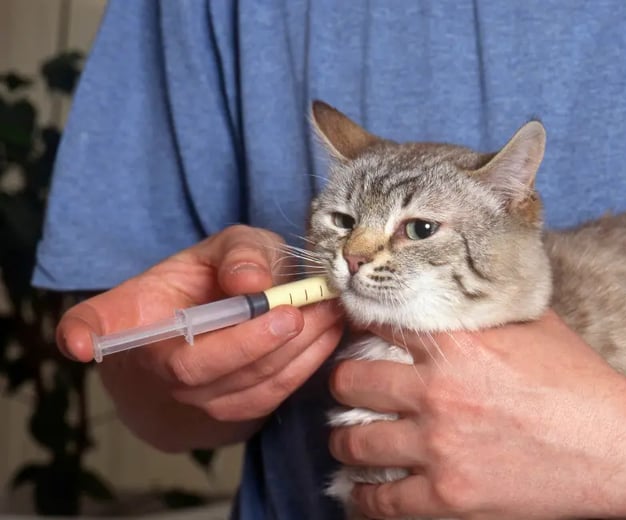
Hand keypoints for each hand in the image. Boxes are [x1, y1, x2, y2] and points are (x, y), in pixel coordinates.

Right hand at [57, 225, 343, 450]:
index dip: (83, 332)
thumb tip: (251, 282)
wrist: (222, 338)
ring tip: (328, 312)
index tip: (77, 342)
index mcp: (136, 319)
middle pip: (192, 368)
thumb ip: (240, 253)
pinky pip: (270, 397)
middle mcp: (154, 368)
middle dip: (250, 342)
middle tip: (295, 311)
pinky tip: (328, 332)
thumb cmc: (216, 285)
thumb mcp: (225, 250)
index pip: (95, 324)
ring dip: (294, 351)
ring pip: (242, 387)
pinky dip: (304, 365)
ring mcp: (192, 402)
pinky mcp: (232, 419)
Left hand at [328, 310, 625, 518]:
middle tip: (349, 389)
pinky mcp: (448, 498)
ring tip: (348, 439)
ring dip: (345, 440)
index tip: (355, 329)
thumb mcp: (534, 325)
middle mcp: (438, 394)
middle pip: (350, 382)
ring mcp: (440, 449)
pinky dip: (364, 496)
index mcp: (456, 345)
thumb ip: (487, 307)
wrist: (619, 449)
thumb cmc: (581, 384)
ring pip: (354, 442)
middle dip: (345, 383)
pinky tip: (363, 490)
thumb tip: (465, 287)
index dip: (361, 323)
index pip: (378, 322)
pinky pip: (380, 501)